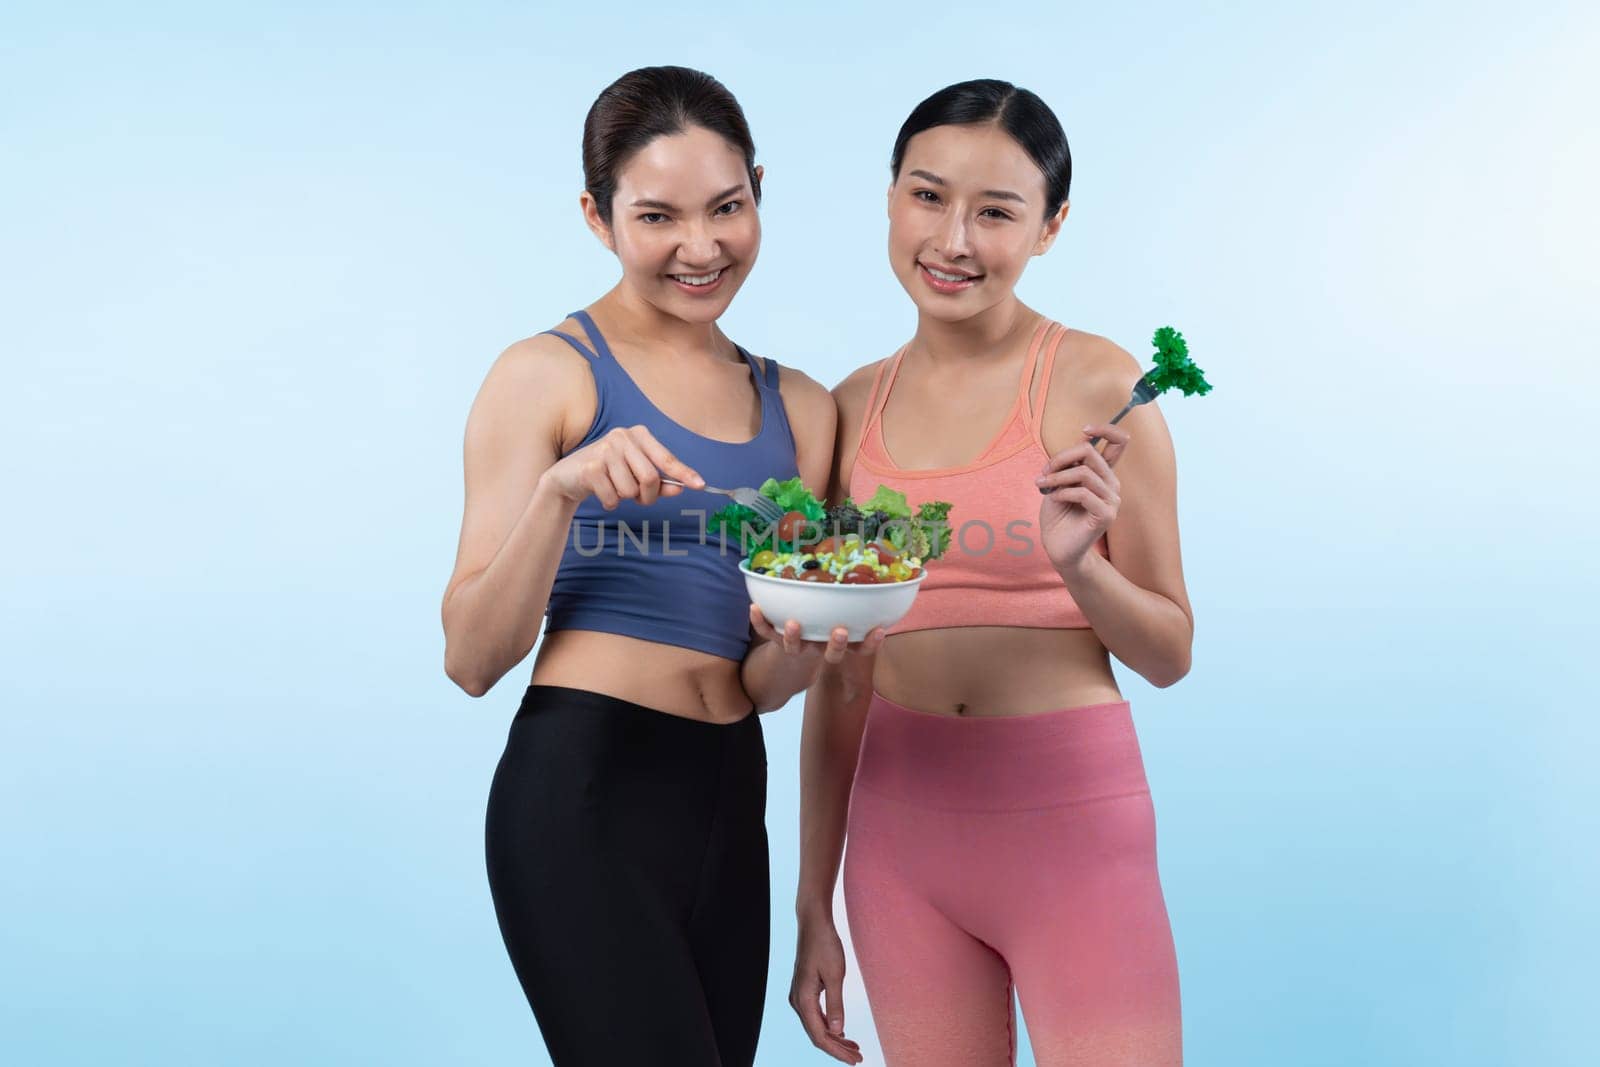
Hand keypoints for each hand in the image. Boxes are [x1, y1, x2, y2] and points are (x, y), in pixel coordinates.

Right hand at [541, 424, 703, 508]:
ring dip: (625, 499)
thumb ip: (659, 481)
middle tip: (640, 500)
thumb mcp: (635, 475)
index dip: (684, 474)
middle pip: (651, 478)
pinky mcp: (591, 466)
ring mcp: (605, 449)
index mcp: (639, 434)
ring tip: (614, 489)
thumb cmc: (608, 474)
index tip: (701, 485)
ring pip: (631, 490)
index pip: (666, 458)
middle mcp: (623, 436)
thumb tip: (680, 488)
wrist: (567, 477)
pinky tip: (600, 492)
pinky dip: (610, 502)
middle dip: (648, 496)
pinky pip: (613, 497)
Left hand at [750, 605, 886, 687]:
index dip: (871, 643)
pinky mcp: (776, 639)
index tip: (879, 631)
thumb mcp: (843, 610)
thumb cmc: (827, 618)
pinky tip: (754, 607)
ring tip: (792, 623)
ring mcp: (798, 646)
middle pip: (832, 654)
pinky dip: (759, 621)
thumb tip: (876, 568)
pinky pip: (766, 632)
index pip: (861, 648)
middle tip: (841, 631)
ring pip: (796, 648)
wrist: (794, 650)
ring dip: (793, 637)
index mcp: (841, 642)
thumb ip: (856, 596)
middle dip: (837, 645)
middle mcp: (820, 646)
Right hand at [789, 915, 862, 1063]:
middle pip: (817, 1035)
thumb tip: (838, 1031)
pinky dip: (829, 1027)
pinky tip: (842, 1032)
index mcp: (804, 999)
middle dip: (837, 1049)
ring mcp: (800, 996)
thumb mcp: (835, 974)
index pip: (820, 1036)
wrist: (813, 923)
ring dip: (835, 1039)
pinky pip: (816, 1016)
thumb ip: (836, 1004)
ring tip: (854, 1048)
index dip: (837, 1051)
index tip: (855, 1060)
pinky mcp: (805, 991)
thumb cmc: (825, 945)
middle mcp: (798, 1001)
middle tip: (858, 1058)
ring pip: (816, 1027)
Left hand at [1035, 423, 1129, 571]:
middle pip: (1090, 452)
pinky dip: (1063, 493)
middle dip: (1061, 458)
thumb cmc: (1057, 515)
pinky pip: (1083, 493)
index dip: (1106, 429)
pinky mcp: (1106, 515)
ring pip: (1084, 473)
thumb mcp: (1060, 482)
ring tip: (1043, 486)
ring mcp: (1112, 500)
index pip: (1119, 442)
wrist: (1057, 547)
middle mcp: (1112, 484)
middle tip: (1044, 472)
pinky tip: (1053, 499)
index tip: (1084, 429)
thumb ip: (1072, 462)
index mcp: (1103, 474)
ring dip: (1058, 477)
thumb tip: (1083, 437)